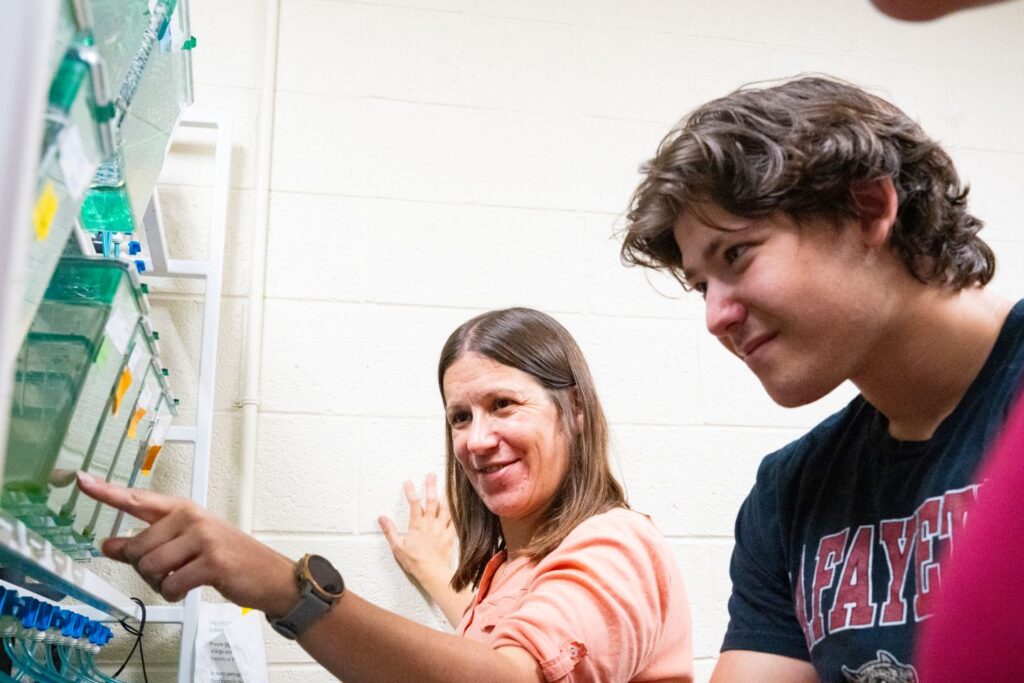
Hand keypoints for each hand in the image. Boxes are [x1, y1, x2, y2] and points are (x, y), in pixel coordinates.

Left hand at [76, 471, 297, 617]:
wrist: (268, 574)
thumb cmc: (227, 557)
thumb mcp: (184, 546)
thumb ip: (144, 543)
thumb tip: (108, 544)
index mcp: (182, 509)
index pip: (137, 498)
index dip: (106, 491)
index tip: (81, 481)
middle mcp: (190, 517)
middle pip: (136, 547)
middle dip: (144, 569)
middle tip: (169, 570)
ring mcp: (202, 537)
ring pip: (150, 567)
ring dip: (160, 583)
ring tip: (183, 578)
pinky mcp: (211, 561)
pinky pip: (170, 584)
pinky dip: (175, 593)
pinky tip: (190, 587)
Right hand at [378, 473, 455, 584]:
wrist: (432, 573)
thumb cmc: (415, 562)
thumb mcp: (397, 547)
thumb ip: (390, 531)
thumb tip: (382, 518)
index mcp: (417, 525)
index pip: (414, 503)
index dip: (411, 491)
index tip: (408, 482)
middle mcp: (430, 524)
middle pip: (432, 501)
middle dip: (431, 486)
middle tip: (431, 475)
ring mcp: (441, 529)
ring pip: (445, 508)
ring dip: (446, 496)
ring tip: (447, 486)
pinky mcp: (450, 536)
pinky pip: (454, 521)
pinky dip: (456, 512)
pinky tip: (457, 507)